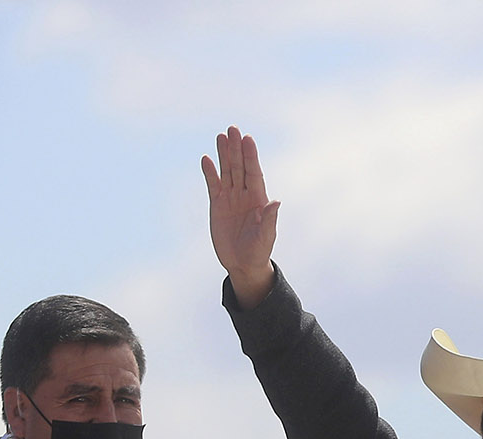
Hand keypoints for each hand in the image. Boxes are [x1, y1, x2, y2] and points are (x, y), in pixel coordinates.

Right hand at [202, 125, 278, 308]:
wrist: (243, 265)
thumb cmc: (259, 251)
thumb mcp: (265, 237)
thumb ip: (269, 219)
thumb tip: (276, 202)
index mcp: (258, 199)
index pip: (254, 172)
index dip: (251, 156)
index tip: (248, 139)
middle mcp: (244, 194)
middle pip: (239, 167)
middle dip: (236, 148)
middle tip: (232, 129)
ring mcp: (230, 198)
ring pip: (226, 171)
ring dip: (223, 154)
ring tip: (221, 136)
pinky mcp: (217, 205)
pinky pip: (213, 185)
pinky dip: (210, 173)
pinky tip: (206, 159)